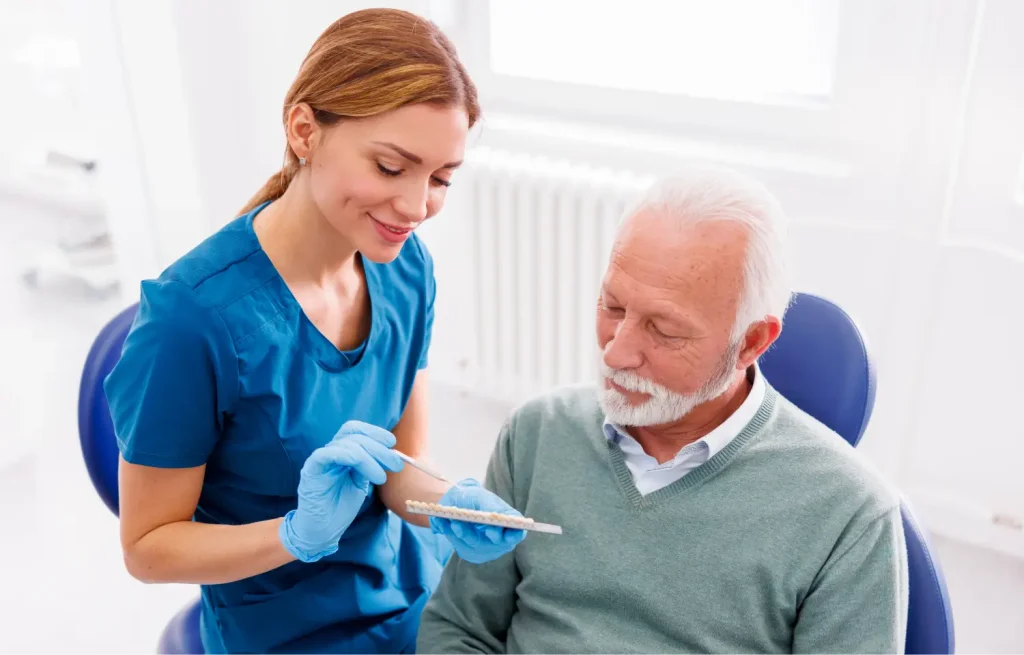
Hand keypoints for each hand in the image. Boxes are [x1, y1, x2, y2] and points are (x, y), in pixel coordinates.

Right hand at [280, 420, 402, 561]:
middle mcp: (329, 452)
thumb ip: (371, 466)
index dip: (375, 432)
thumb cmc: (340, 507)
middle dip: (378, 448)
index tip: (392, 443)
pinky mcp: (311, 471)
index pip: (355, 430)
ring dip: (370, 458)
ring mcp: (319, 460)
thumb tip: (393, 455)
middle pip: (354, 435)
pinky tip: (364, 471)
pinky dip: (347, 456)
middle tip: (395, 464)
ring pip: (346, 444)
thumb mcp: (361, 483)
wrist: (322, 531)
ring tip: (381, 478)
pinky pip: (326, 454)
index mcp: (341, 452)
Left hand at [430, 479, 526, 563]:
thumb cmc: (472, 497)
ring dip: (465, 533)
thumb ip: (490, 505)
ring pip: (475, 544)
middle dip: (491, 534)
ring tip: (454, 523)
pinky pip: (460, 546)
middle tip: (488, 530)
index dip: (515, 534)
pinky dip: (452, 534)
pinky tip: (443, 524)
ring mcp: (485, 548)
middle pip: (497, 542)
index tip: (511, 534)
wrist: (454, 502)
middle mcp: (500, 539)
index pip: (517, 533)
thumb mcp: (480, 496)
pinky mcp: (469, 552)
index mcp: (508, 523)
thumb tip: (497, 515)